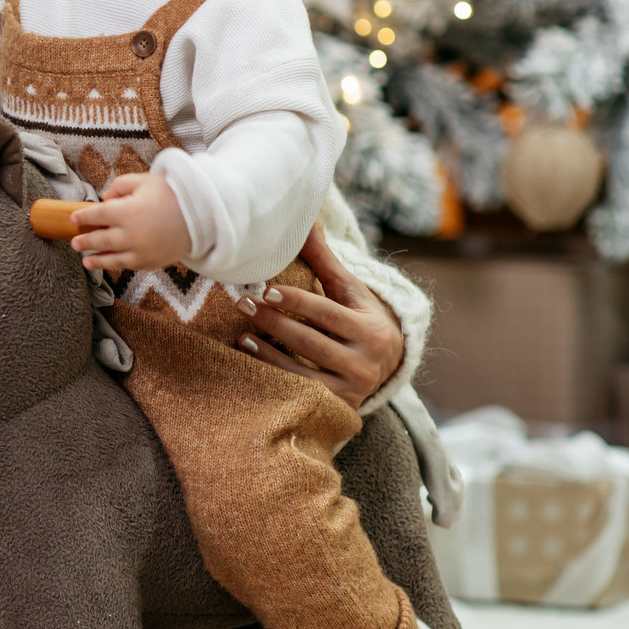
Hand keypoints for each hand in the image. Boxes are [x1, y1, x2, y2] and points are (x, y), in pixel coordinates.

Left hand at [68, 172, 191, 274]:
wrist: (203, 214)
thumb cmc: (173, 193)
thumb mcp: (144, 180)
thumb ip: (120, 186)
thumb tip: (105, 199)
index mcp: (127, 212)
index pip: (97, 215)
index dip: (83, 217)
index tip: (74, 218)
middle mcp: (131, 234)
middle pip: (100, 240)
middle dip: (85, 241)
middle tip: (74, 242)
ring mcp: (141, 251)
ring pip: (112, 259)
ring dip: (96, 260)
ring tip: (85, 261)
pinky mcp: (151, 262)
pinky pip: (129, 266)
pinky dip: (116, 265)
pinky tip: (109, 264)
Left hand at [232, 222, 405, 407]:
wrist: (387, 364)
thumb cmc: (358, 317)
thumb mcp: (348, 291)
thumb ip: (326, 260)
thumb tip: (307, 221)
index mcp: (371, 329)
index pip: (327, 313)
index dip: (296, 301)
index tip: (266, 290)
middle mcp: (366, 362)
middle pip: (311, 342)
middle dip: (274, 323)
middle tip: (243, 304)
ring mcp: (352, 389)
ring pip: (302, 371)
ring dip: (267, 352)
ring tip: (241, 333)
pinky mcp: (338, 407)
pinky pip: (299, 391)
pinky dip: (273, 374)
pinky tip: (252, 357)